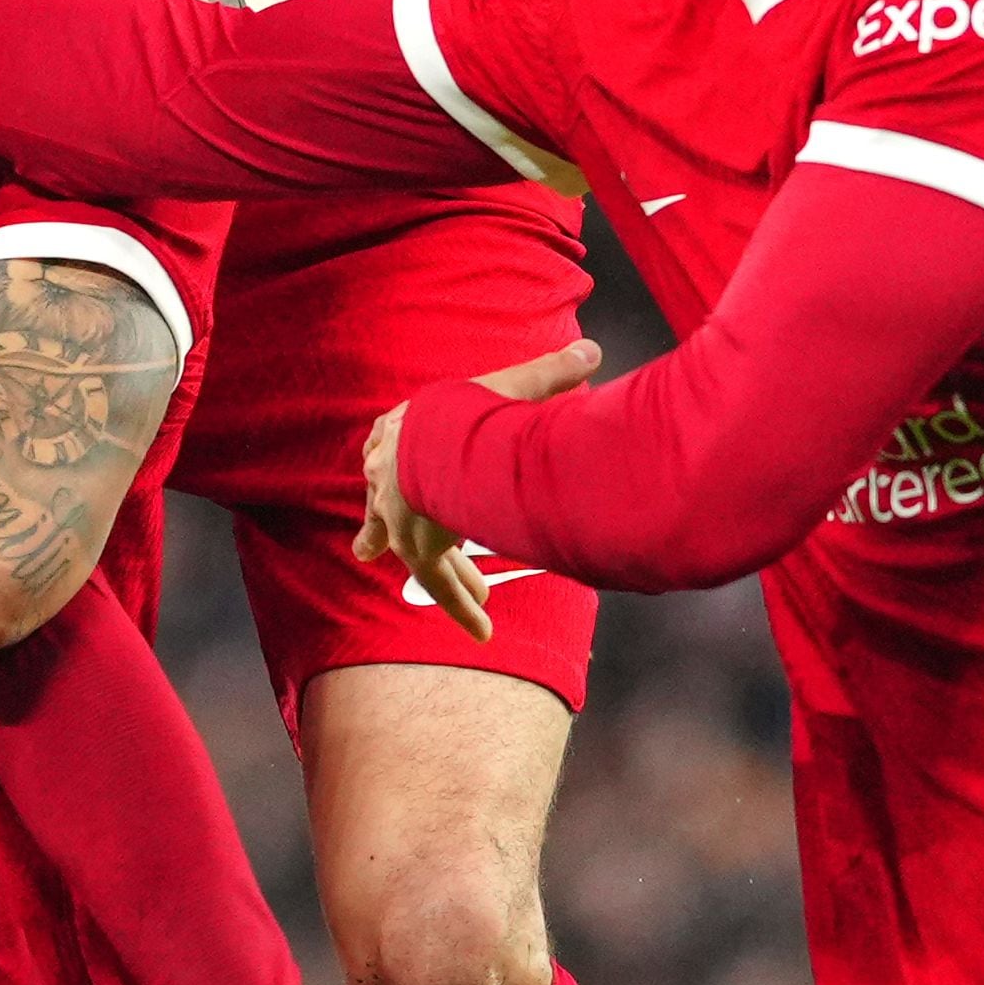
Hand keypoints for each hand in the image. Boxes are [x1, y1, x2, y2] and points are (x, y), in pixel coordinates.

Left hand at [357, 340, 601, 642]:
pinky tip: (483, 631)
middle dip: (406, 532)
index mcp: (406, 432)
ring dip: (454, 577)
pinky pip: (442, 584)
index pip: (394, 452)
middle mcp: (392, 475)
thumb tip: (591, 352)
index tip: (397, 479)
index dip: (397, 470)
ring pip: (424, 553)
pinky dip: (462, 607)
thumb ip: (550, 375)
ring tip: (480, 601)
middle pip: (399, 510)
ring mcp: (400, 515)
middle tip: (405, 551)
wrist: (434, 442)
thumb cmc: (468, 408)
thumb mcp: (511, 385)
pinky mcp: (417, 549)